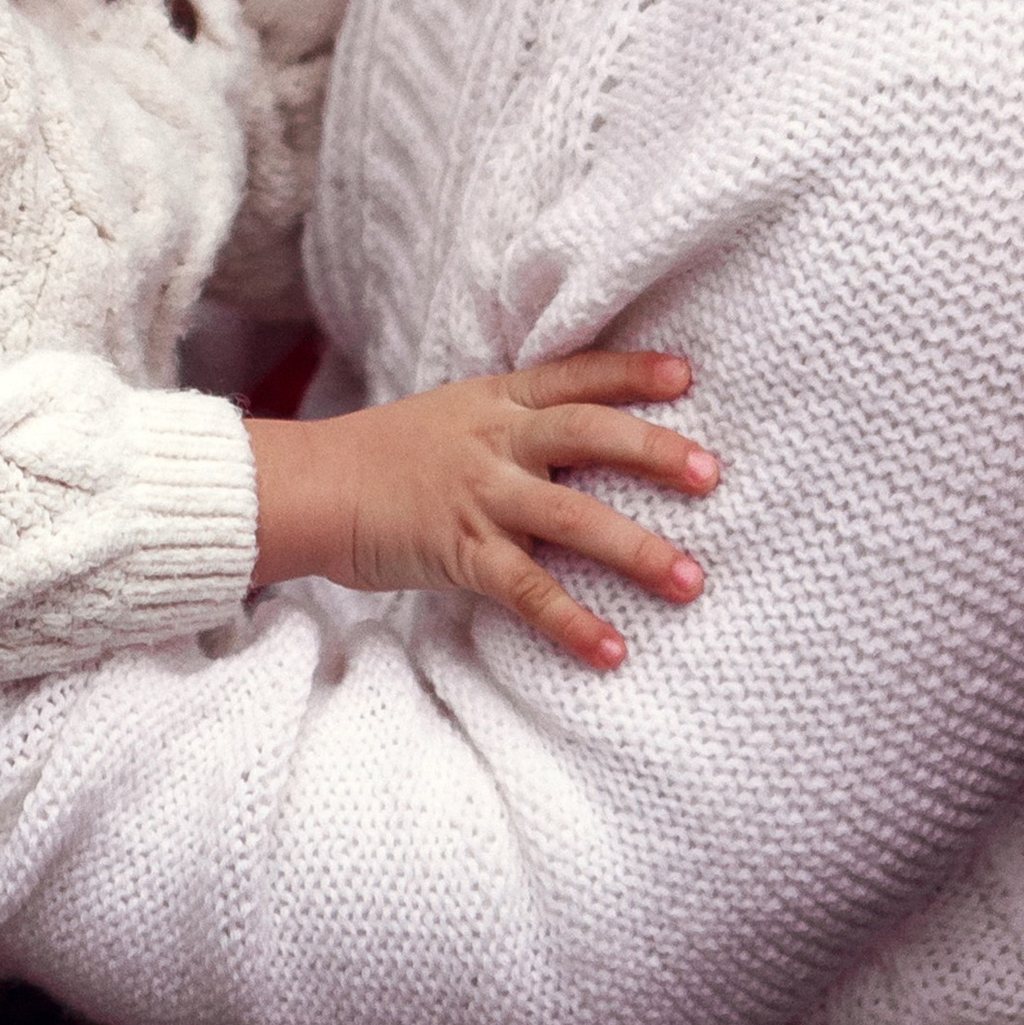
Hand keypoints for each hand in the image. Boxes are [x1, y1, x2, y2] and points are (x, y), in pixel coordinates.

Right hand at [249, 352, 713, 670]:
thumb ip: (513, 424)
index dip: (631, 373)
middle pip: (587, 434)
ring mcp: (478, 495)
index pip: (574, 377)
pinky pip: (526, 589)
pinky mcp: (460, 550)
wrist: (312, 486)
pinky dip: (571, 621)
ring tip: (691, 580)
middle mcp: (494, 441)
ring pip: (571, 517)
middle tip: (712, 475)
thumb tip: (581, 441)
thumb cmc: (385, 456)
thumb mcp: (453, 417)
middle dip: (653, 453)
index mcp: (496, 401)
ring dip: (636, 549)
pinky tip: (611, 650)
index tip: (687, 376)